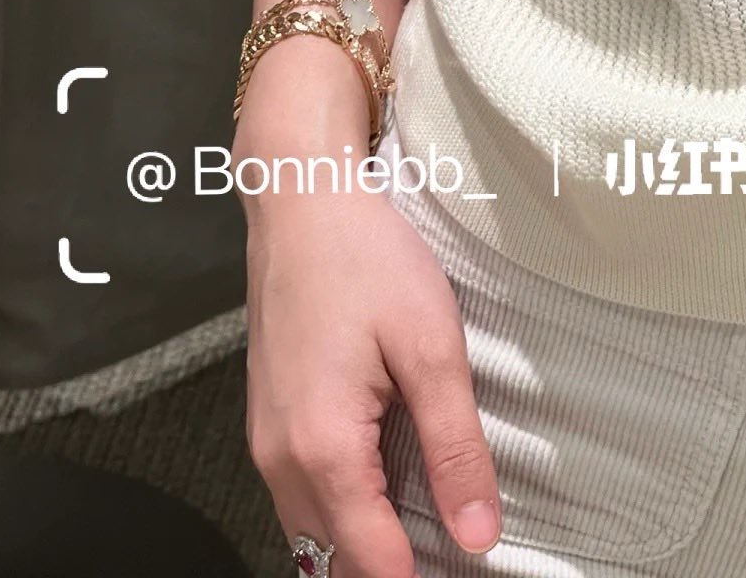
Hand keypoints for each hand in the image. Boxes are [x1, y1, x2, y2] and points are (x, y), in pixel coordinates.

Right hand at [245, 183, 500, 577]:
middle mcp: (281, 463)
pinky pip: (301, 499)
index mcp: (324, 450)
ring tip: (428, 526)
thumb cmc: (366, 259)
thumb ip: (454, 448)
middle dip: (390, 570)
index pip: (373, 564)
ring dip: (364, 547)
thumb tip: (478, 534)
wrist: (301, 205)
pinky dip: (342, 512)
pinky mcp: (267, 425)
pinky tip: (388, 487)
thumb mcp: (431, 347)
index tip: (467, 563)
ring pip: (312, 537)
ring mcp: (267, 446)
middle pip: (334, 563)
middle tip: (451, 547)